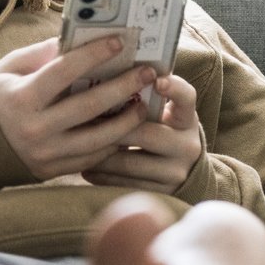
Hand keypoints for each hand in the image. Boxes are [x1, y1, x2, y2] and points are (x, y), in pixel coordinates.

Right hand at [0, 36, 155, 181]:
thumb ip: (42, 53)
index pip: (63, 72)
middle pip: (88, 106)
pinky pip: (91, 158)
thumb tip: (78, 38)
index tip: (119, 41)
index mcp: (21, 98)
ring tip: (145, 103)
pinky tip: (128, 127)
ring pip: (97, 139)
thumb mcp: (9, 69)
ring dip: (126, 120)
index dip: (93, 55)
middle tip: (148, 72)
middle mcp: (34, 128)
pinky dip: (113, 143)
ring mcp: (45, 153)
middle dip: (123, 87)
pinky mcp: (53, 170)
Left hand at [83, 72, 204, 192]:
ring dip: (100, 152)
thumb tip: (107, 70)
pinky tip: (85, 166)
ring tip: (77, 142)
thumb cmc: (162, 130)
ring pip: (130, 163)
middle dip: (114, 127)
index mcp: (186, 118)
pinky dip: (102, 175)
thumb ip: (146, 95)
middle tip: (84, 118)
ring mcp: (176, 173)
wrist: (183, 172)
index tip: (158, 80)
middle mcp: (187, 145)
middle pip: (148, 134)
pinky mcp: (161, 194)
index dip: (174, 88)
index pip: (187, 98)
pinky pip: (125, 185)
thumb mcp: (164, 112)